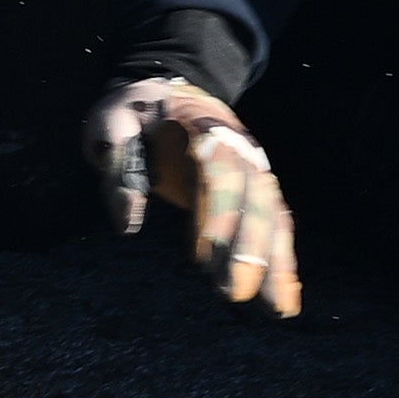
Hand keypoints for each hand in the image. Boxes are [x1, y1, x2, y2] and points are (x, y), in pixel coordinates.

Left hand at [83, 75, 299, 315]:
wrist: (167, 88)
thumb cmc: (136, 110)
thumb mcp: (113, 121)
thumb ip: (119, 166)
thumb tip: (127, 223)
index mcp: (206, 124)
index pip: (218, 170)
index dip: (215, 211)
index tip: (201, 255)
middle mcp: (241, 145)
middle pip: (255, 197)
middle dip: (249, 246)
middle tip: (236, 292)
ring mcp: (254, 166)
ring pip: (274, 215)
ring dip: (276, 261)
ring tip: (275, 309)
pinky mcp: (256, 188)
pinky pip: (276, 224)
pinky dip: (283, 261)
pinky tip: (285, 300)